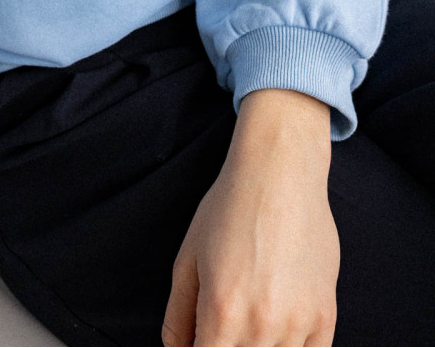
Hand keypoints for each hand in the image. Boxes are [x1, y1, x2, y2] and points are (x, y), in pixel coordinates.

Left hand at [161, 89, 339, 346]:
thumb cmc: (229, 209)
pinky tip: (277, 331)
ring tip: (248, 318)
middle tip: (223, 323)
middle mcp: (262, 325)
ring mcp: (299, 324)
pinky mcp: (326, 317)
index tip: (201, 340)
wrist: (280, 173)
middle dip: (226, 346)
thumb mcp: (187, 259)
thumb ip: (178, 317)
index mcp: (222, 312)